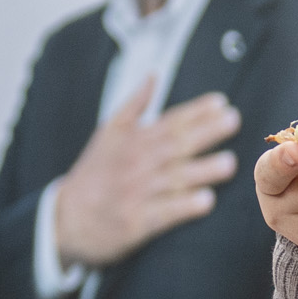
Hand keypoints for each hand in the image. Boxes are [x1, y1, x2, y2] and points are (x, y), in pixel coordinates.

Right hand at [54, 79, 241, 269]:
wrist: (65, 219)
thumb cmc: (93, 174)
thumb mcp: (107, 133)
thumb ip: (134, 105)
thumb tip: (154, 75)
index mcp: (132, 141)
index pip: (168, 122)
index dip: (195, 112)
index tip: (220, 103)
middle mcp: (135, 165)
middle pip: (174, 146)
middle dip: (205, 133)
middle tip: (232, 122)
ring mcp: (135, 194)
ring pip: (172, 179)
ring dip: (201, 170)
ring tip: (228, 163)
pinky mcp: (135, 223)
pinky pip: (163, 214)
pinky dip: (183, 206)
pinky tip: (205, 201)